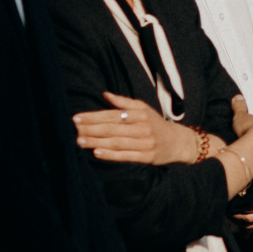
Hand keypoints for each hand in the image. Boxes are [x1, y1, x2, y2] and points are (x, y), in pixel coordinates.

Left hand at [74, 92, 197, 164]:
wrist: (177, 142)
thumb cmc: (156, 124)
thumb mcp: (143, 109)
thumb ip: (124, 102)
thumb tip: (105, 94)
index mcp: (140, 114)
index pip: (112, 115)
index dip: (93, 117)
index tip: (77, 118)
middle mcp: (142, 128)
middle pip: (112, 129)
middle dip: (91, 129)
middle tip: (75, 130)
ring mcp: (145, 143)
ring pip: (116, 142)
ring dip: (96, 142)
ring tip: (80, 141)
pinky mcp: (147, 157)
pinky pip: (126, 155)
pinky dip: (110, 155)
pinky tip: (96, 152)